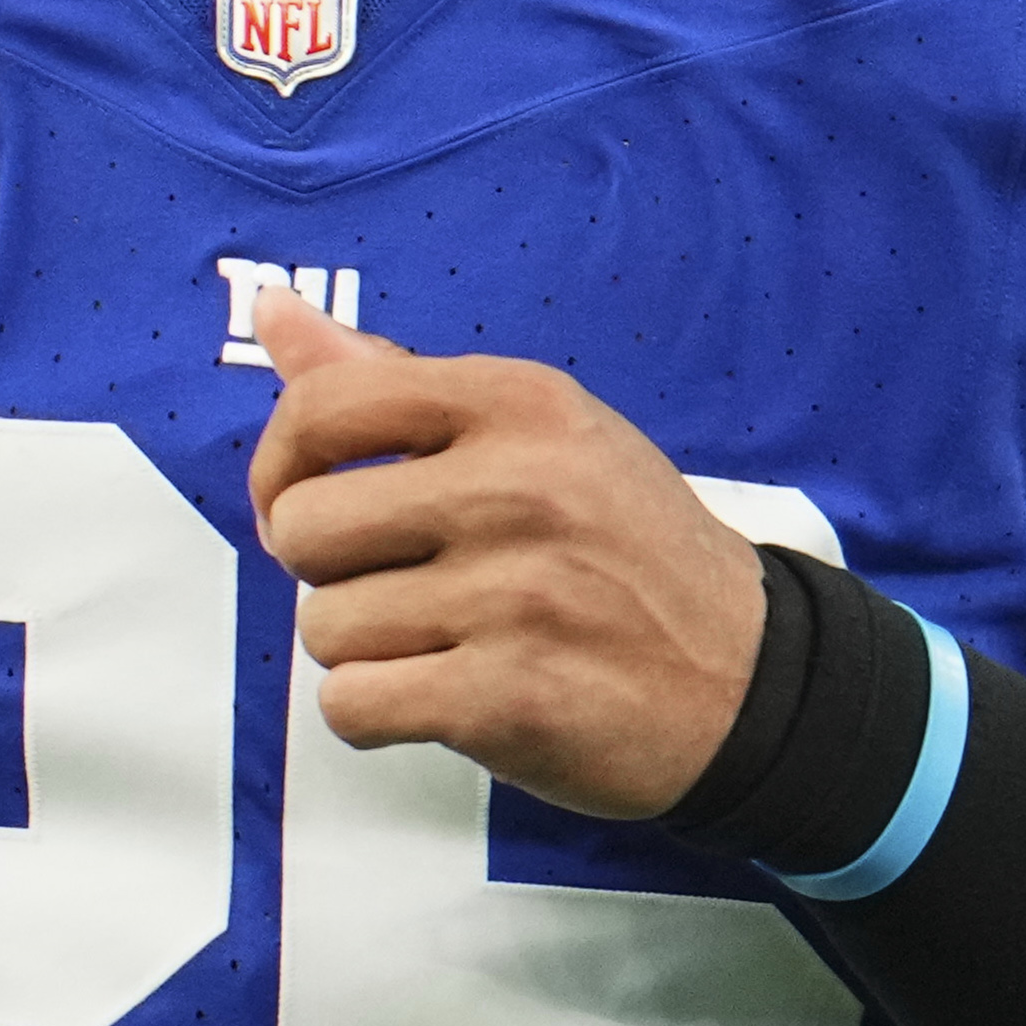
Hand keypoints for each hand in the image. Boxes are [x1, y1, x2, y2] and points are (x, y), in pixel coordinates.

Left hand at [247, 296, 772, 817]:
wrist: (751, 680)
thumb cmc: (626, 551)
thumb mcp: (538, 435)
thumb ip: (395, 382)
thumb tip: (274, 310)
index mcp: (522, 404)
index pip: (324, 407)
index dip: (280, 466)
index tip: (302, 503)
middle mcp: (519, 489)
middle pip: (306, 529)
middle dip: (330, 573)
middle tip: (403, 585)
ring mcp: (515, 597)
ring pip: (324, 629)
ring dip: (365, 651)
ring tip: (445, 642)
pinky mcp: (508, 698)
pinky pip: (352, 706)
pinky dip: (378, 715)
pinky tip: (442, 698)